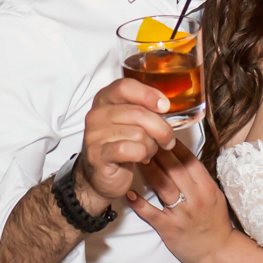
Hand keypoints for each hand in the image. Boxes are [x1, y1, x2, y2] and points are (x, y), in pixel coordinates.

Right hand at [76, 77, 176, 205]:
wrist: (101, 176)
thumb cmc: (121, 144)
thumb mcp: (131, 121)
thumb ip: (144, 108)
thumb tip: (166, 106)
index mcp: (104, 99)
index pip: (125, 86)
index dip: (148, 94)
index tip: (165, 106)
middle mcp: (96, 114)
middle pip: (138, 113)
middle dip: (161, 128)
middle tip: (167, 140)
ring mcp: (94, 135)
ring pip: (138, 134)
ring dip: (151, 145)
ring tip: (147, 150)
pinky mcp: (98, 155)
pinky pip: (132, 150)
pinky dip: (143, 155)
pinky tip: (141, 158)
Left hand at [128, 146, 233, 262]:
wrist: (218, 251)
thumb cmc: (215, 221)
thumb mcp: (214, 195)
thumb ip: (199, 178)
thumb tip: (183, 157)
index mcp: (206, 187)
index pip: (189, 160)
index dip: (173, 145)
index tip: (160, 133)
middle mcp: (195, 197)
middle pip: (174, 169)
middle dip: (157, 151)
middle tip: (142, 138)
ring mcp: (182, 213)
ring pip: (163, 186)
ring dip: (147, 170)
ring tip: (134, 156)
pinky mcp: (170, 228)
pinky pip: (152, 213)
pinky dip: (140, 204)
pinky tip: (129, 193)